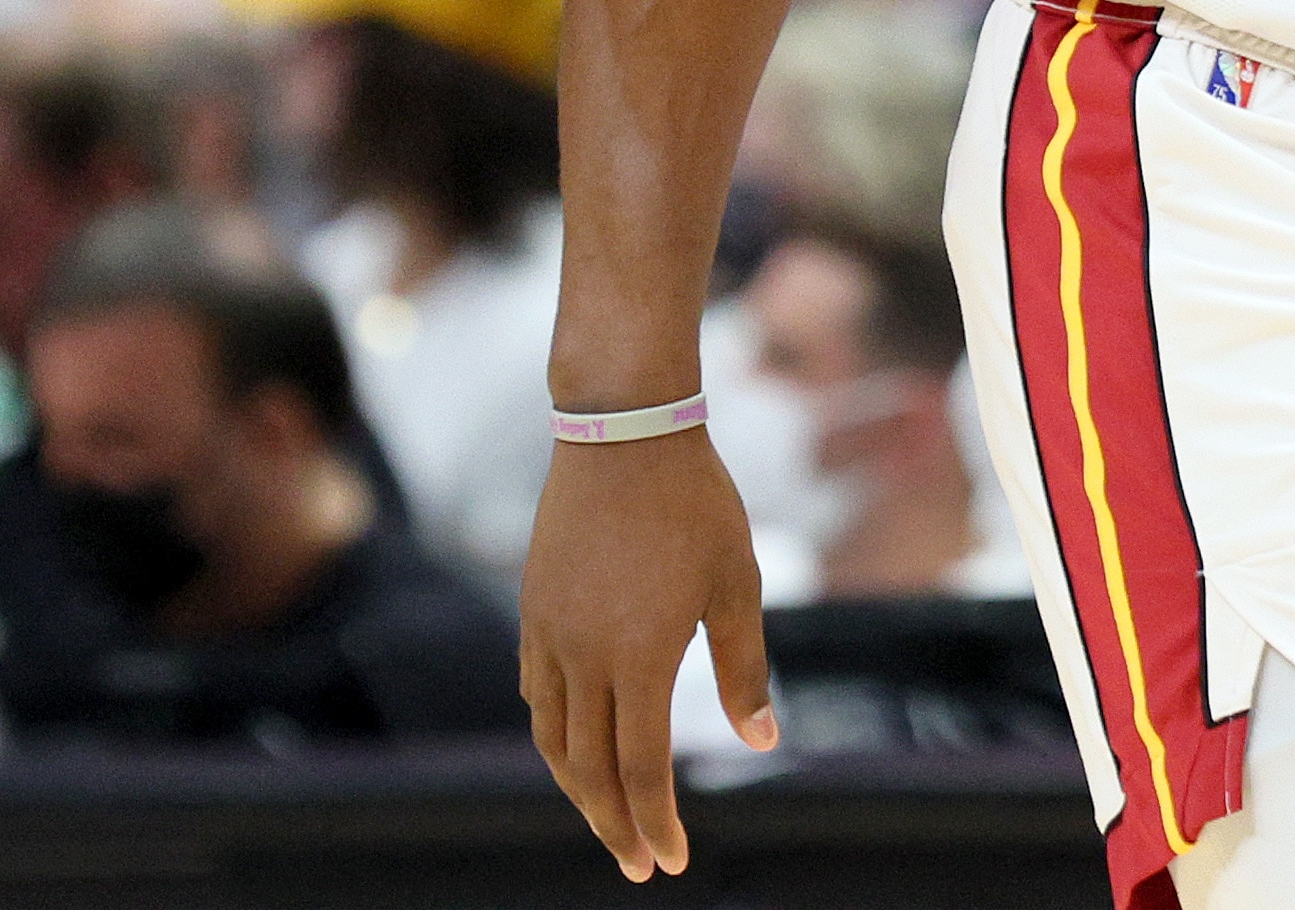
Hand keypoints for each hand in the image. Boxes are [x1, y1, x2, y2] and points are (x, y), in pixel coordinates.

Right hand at [520, 428, 776, 882]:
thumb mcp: (737, 584)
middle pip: (589, 769)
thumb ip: (745, 669)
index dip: (654, 822)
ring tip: (606, 820)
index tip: (669, 864)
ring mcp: (549, 633)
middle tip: (637, 867)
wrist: (623, 429)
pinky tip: (573, 745)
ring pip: (553, 738)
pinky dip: (554, 735)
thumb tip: (761, 742)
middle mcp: (584, 655)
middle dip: (614, 825)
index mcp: (640, 656)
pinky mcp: (533, 609)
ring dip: (578, 790)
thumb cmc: (695, 503)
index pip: (639, 768)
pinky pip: (535, 693)